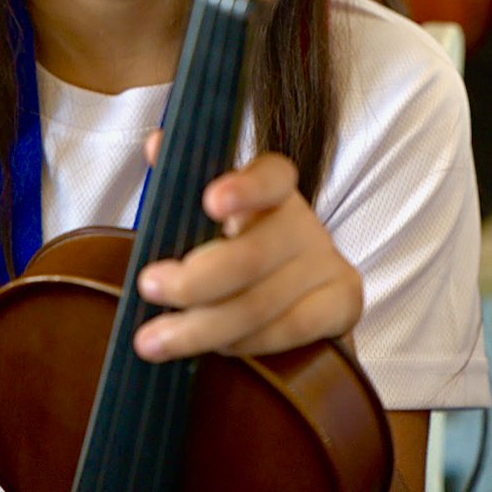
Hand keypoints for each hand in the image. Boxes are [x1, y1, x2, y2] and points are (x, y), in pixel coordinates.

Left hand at [133, 137, 362, 361]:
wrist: (296, 290)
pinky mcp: (342, 301)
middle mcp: (304, 222)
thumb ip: (180, 180)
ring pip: (261, 303)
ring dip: (202, 327)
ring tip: (155, 339)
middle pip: (252, 256)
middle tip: (149, 289)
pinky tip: (214, 348)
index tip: (210, 200)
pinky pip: (289, 329)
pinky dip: (245, 343)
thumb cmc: (236, 246)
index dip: (245, 187)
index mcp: (272, 188)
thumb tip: (158, 143)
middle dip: (193, 281)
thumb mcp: (205, 214)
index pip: (270, 176)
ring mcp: (327, 262)